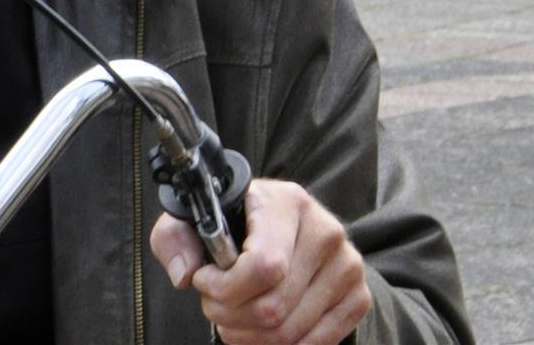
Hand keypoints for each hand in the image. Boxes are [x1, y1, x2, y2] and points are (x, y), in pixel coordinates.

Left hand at [150, 178, 369, 344]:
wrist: (286, 228)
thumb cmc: (235, 225)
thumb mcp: (195, 219)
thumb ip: (175, 238)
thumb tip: (185, 274)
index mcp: (285, 202)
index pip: (264, 265)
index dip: (226, 287)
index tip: (204, 281)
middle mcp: (324, 231)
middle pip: (273, 306)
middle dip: (229, 316)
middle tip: (214, 306)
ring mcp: (347, 265)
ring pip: (290, 331)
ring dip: (249, 336)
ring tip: (233, 318)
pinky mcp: (358, 296)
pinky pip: (317, 344)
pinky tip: (260, 330)